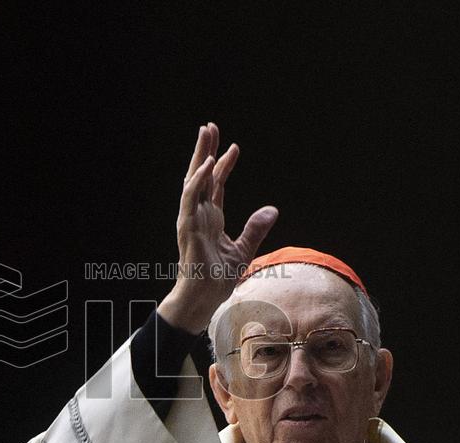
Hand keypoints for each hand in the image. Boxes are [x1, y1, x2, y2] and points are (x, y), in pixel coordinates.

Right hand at [157, 122, 278, 332]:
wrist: (203, 299)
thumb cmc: (216, 279)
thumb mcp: (243, 250)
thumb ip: (255, 229)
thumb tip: (272, 210)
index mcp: (210, 219)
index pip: (215, 185)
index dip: (223, 165)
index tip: (234, 147)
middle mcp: (198, 214)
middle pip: (201, 176)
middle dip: (205, 150)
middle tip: (209, 126)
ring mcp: (190, 219)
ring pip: (193, 180)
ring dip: (199, 156)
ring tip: (205, 133)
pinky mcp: (187, 227)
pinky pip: (191, 198)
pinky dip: (199, 181)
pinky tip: (207, 164)